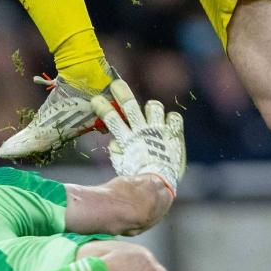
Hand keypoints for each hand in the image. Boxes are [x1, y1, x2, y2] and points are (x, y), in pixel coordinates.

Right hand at [93, 78, 184, 196]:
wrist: (159, 186)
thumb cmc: (138, 177)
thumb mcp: (121, 165)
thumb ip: (116, 151)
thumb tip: (113, 141)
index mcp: (128, 140)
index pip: (112, 119)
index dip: (103, 108)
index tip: (96, 99)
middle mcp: (143, 132)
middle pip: (130, 107)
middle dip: (122, 94)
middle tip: (116, 85)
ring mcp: (159, 132)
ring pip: (154, 107)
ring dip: (151, 107)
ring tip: (150, 111)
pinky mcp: (173, 134)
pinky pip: (174, 117)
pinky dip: (172, 118)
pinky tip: (169, 123)